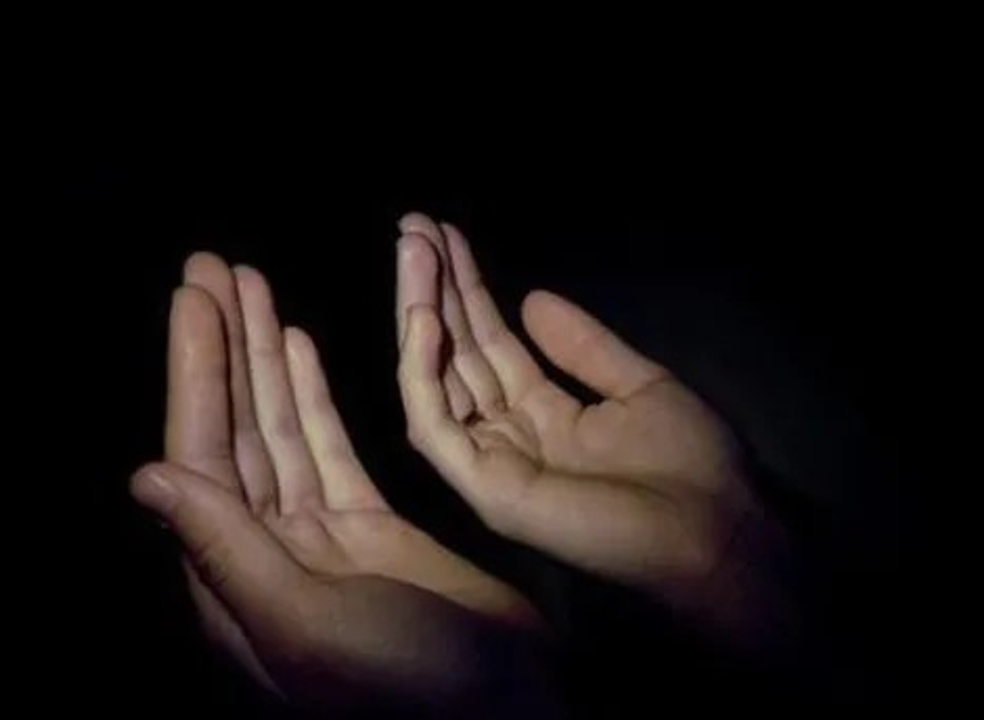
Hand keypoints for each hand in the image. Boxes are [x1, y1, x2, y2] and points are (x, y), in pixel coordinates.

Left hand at [135, 254, 548, 711]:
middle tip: (211, 264)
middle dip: (222, 345)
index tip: (192, 296)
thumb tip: (148, 475)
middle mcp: (264, 552)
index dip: (196, 371)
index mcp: (235, 579)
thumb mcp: (308, 626)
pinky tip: (300, 345)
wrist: (506, 711)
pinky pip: (329, 449)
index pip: (202, 455)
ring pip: (279, 430)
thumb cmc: (409, 686)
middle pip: (233, 430)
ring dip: (262, 356)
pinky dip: (311, 396)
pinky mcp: (371, 529)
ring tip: (249, 283)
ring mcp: (318, 538)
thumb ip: (229, 552)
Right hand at [395, 214, 785, 644]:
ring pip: (435, 381)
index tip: (445, 233)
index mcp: (546, 415)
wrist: (714, 528)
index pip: (491, 344)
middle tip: (411, 226)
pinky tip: (425, 319)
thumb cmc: (689, 467)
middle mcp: (510, 437)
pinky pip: (436, 427)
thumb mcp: (639, 385)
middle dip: (433, 290)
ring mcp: (492, 464)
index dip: (468, 290)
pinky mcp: (486, 489)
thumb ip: (583, 347)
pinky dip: (422, 373)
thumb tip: (531, 297)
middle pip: (456, 355)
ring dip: (419, 314)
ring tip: (413, 250)